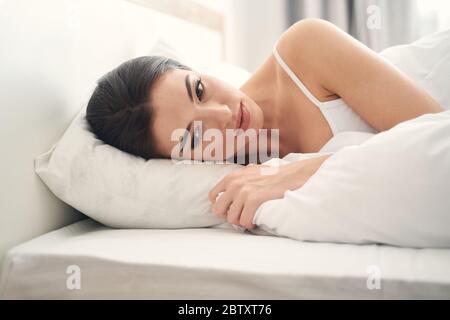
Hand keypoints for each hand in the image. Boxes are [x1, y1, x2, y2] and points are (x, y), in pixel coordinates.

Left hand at [208, 154, 331, 228]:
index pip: (213, 196)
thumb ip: (238, 180)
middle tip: (240, 216)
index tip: (231, 209)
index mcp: (232, 177)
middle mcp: (235, 183)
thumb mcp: (250, 172)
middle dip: (228, 215)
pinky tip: (255, 221)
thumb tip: (227, 194)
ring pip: (231, 218)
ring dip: (241, 221)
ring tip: (250, 218)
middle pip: (218, 210)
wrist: (292, 174)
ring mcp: (244, 191)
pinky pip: (244, 220)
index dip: (221, 206)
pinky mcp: (255, 199)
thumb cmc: (273, 175)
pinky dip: (249, 224)